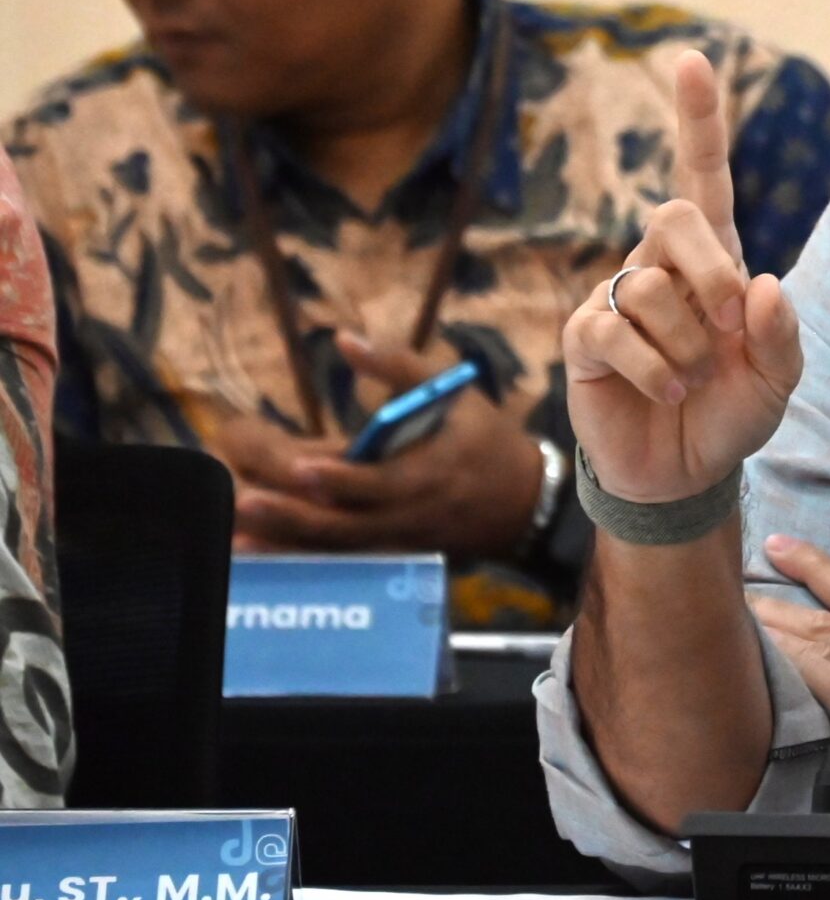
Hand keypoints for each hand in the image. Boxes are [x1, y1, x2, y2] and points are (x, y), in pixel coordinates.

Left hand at [219, 332, 542, 557]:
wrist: (523, 504)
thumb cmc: (484, 439)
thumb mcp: (455, 391)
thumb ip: (399, 365)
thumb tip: (345, 339)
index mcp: (423, 473)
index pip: (377, 482)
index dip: (341, 478)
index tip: (300, 466)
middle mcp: (402, 514)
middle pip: (341, 523)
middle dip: (290, 515)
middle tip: (241, 501)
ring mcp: (390, 540)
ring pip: (332, 548)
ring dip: (284, 544)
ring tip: (235, 537)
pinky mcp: (382, 554)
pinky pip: (333, 561)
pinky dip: (295, 559)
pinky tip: (255, 555)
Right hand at [563, 50, 802, 504]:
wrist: (685, 472)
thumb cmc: (732, 411)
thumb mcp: (780, 379)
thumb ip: (783, 334)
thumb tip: (762, 286)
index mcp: (716, 260)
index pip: (704, 176)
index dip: (697, 121)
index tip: (691, 60)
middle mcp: (661, 265)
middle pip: (674, 215)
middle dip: (713, 272)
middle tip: (733, 325)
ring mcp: (617, 297)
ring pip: (646, 286)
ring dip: (686, 344)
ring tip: (695, 379)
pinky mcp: (584, 340)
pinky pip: (610, 332)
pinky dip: (652, 369)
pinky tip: (666, 391)